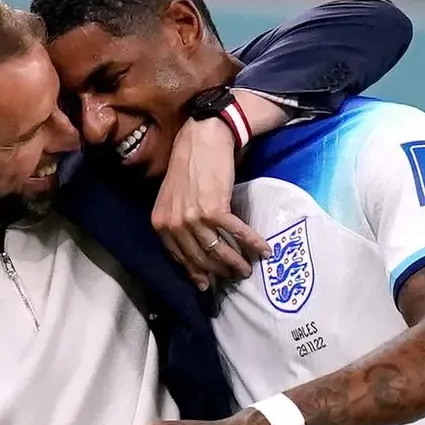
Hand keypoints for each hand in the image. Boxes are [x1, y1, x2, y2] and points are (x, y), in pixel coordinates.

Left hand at [153, 118, 269, 288]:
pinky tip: (263, 250)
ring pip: (218, 251)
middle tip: (233, 277)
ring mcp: (194, 218)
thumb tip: (192, 247)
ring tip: (247, 269)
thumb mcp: (172, 199)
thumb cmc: (188, 166)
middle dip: (218, 272)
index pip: (179, 257)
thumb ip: (177, 223)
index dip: (196, 272)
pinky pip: (237, 233)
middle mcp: (175, 224)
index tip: (207, 283)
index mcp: (161, 224)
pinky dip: (252, 243)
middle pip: (200, 258)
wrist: (201, 140)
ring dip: (236, 264)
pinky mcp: (215, 209)